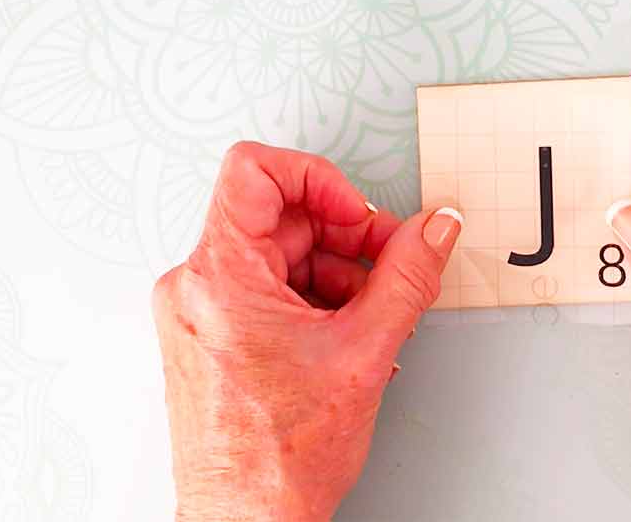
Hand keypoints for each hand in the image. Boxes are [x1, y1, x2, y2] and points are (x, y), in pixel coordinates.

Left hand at [152, 142, 461, 521]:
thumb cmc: (277, 459)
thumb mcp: (364, 351)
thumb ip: (408, 276)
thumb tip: (435, 229)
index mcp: (218, 277)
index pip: (254, 171)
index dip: (319, 180)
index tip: (360, 215)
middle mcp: (195, 287)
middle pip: (279, 218)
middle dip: (346, 238)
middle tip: (391, 265)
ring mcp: (200, 313)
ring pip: (278, 256)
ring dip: (337, 274)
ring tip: (373, 317)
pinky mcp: (211, 337)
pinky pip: (267, 291)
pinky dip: (314, 301)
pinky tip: (349, 337)